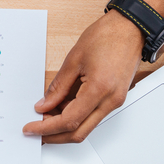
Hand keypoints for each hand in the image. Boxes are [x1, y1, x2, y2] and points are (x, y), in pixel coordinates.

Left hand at [23, 10, 142, 143]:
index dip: (46, 128)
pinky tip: (61, 108)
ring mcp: (115, 101)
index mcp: (99, 89)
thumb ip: (57, 87)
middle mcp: (111, 101)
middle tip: (36, 130)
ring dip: (64, 126)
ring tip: (46, 115)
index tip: (31, 128)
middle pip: (78, 133)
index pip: (68, 121)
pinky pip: (92, 116)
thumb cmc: (108, 36)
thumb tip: (44, 105)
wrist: (132, 27)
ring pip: (86, 127)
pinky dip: (75, 117)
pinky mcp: (115, 99)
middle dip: (54, 135)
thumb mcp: (74, 60)